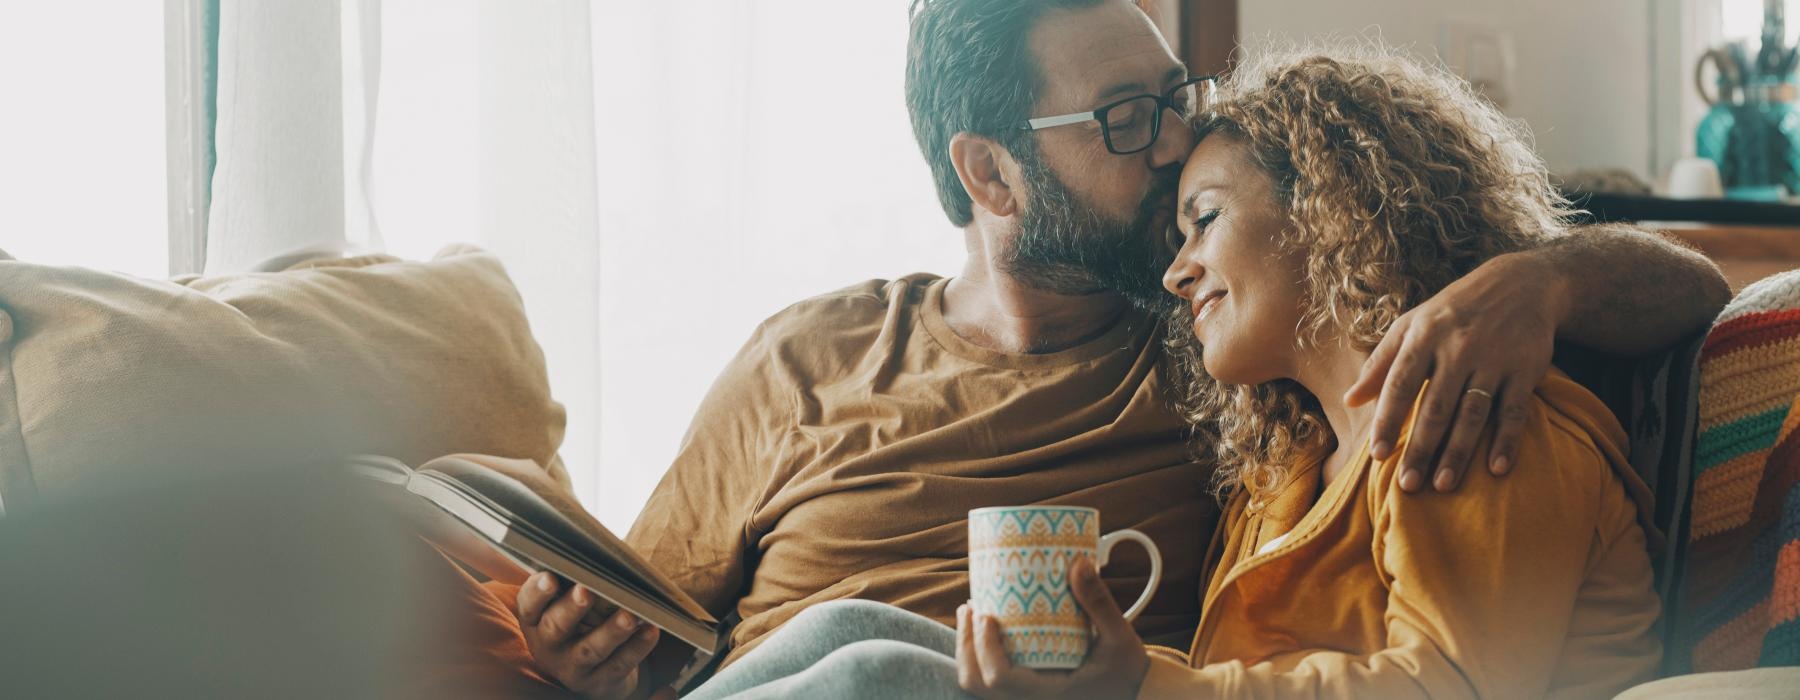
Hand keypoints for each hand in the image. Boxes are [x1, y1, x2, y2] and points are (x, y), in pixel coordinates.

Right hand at [516, 571, 672, 699]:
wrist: (590, 670)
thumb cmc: (579, 620)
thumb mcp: (565, 605)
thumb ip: (572, 583)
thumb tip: (598, 555)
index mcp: (535, 619)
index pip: (529, 603)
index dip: (538, 591)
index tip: (550, 576)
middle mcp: (548, 645)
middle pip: (557, 626)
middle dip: (572, 608)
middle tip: (586, 590)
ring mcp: (572, 666)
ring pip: (591, 649)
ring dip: (611, 631)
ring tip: (629, 615)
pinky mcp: (599, 681)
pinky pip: (619, 664)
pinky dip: (637, 647)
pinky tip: (651, 629)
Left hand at [955, 558, 1149, 699]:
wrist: (1133, 693)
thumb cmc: (1125, 669)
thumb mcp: (1118, 636)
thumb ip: (1099, 602)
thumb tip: (1078, 564)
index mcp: (1049, 693)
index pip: (1001, 680)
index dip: (984, 648)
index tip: (986, 615)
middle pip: (977, 683)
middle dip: (967, 643)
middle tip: (971, 608)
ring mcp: (1025, 699)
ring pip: (979, 686)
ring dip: (968, 650)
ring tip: (971, 614)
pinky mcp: (1024, 693)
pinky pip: (989, 684)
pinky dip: (979, 658)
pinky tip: (983, 630)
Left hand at [1345, 251, 1561, 492]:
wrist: (1519, 284)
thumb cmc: (1453, 311)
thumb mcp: (1412, 325)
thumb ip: (1380, 363)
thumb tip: (1350, 400)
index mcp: (1423, 337)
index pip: (1399, 385)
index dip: (1387, 420)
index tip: (1377, 455)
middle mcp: (1457, 349)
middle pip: (1435, 407)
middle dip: (1421, 448)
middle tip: (1407, 485)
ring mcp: (1493, 360)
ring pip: (1472, 414)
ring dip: (1458, 452)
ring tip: (1442, 485)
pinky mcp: (1525, 369)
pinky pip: (1515, 411)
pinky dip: (1507, 441)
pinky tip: (1496, 469)